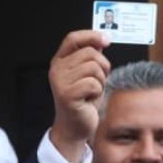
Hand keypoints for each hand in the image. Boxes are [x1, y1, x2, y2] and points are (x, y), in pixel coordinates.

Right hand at [47, 30, 111, 161]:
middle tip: (98, 81)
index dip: (91, 36)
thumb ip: (91, 57)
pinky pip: (93, 83)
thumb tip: (101, 40)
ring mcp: (60, 82)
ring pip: (93, 68)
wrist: (74, 127)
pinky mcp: (67, 95)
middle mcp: (57, 70)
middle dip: (102, 66)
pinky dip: (97, 92)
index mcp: (59, 61)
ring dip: (100, 81)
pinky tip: (89, 100)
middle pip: (90, 53)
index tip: (106, 41)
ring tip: (92, 91)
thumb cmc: (83, 100)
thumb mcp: (87, 74)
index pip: (73, 38)